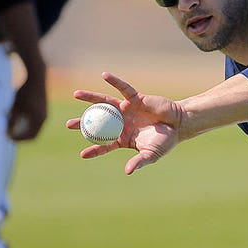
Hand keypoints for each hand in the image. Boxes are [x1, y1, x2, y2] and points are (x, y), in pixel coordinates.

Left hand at [7, 76, 47, 140]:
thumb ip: (12, 121)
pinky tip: (15, 118)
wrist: (36, 76)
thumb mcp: (16, 106)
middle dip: (20, 136)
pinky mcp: (43, 109)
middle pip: (32, 134)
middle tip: (7, 135)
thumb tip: (7, 133)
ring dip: (22, 130)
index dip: (18, 139)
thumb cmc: (24, 91)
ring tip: (10, 127)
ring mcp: (44, 114)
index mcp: (39, 119)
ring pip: (33, 128)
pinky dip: (25, 124)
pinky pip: (34, 122)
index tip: (7, 137)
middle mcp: (44, 118)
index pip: (30, 136)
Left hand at [67, 72, 184, 173]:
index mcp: (123, 138)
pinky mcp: (135, 98)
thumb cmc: (165, 141)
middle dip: (84, 123)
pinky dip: (114, 81)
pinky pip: (123, 88)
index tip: (83, 154)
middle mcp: (121, 123)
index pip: (105, 145)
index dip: (95, 150)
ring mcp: (127, 109)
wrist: (178, 125)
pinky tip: (104, 75)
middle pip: (99, 122)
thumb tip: (128, 171)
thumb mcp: (151, 154)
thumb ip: (139, 161)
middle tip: (69, 124)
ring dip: (91, 98)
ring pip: (105, 103)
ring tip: (76, 94)